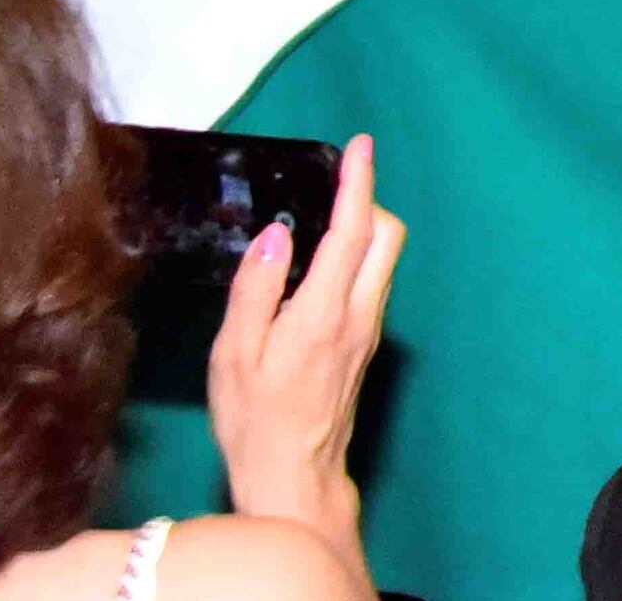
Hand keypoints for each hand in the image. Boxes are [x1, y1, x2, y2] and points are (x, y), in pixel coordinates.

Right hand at [206, 130, 405, 569]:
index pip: (353, 230)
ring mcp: (367, 331)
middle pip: (387, 237)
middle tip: (330, 186)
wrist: (294, 477)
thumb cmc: (254, 419)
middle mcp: (359, 315)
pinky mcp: (364, 345)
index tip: (360, 145)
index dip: (358, 182)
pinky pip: (371, 285)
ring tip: (320, 220)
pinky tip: (318, 269)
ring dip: (361, 231)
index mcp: (325, 311)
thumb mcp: (234, 353)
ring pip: (383, 261)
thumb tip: (278, 231)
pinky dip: (354, 260)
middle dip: (366, 202)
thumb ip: (256, 287)